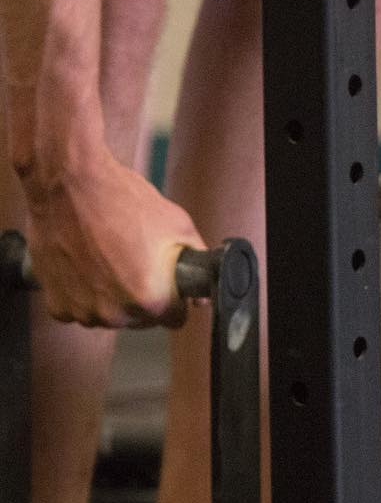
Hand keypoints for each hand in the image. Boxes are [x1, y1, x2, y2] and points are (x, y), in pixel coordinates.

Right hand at [23, 151, 204, 327]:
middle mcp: (115, 313)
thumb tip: (203, 293)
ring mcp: (82, 310)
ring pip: (110, 316)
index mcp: (150, 300)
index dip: (175, 299)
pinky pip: (78, 310)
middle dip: (143, 297)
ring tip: (108, 261)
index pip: (174, 319)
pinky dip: (81, 295)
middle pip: (142, 319)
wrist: (67, 183)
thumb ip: (197, 262)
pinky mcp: (56, 303)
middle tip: (134, 264)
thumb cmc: (121, 201)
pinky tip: (85, 267)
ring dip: (111, 297)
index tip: (166, 285)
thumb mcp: (178, 226)